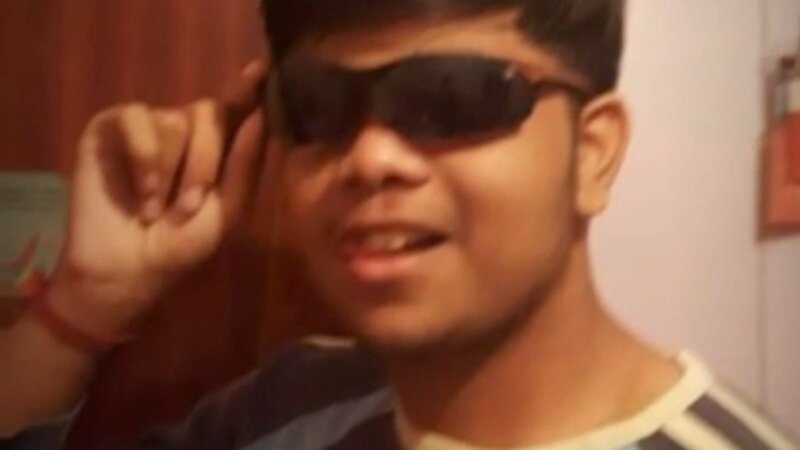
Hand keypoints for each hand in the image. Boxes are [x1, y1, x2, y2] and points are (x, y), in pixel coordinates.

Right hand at [48, 60, 268, 341]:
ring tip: (156, 209)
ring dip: (172, 171)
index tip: (262, 70)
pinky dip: (144, 156)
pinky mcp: (109, 129)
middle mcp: (183, 130)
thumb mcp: (227, 211)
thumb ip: (245, 165)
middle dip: (205, 162)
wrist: (128, 270)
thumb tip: (260, 116)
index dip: (248, 88)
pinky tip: (141, 192)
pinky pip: (137, 116)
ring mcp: (146, 127)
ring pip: (175, 119)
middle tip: (189, 206)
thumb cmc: (180, 246)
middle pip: (209, 111)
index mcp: (214, 147)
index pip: (235, 107)